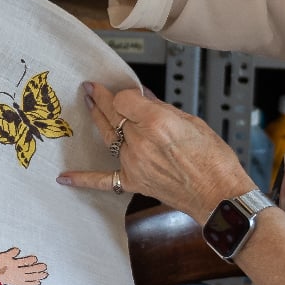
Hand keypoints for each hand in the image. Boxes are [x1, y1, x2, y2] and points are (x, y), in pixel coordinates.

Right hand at [0, 247, 47, 284]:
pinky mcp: (17, 284)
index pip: (24, 262)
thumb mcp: (3, 255)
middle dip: (37, 268)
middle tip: (45, 266)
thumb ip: (11, 252)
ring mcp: (17, 279)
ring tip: (45, 274)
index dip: (30, 260)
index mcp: (13, 264)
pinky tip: (38, 283)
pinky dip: (32, 284)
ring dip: (38, 276)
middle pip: (29, 270)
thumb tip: (18, 249)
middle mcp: (16, 272)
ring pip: (30, 277)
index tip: (35, 258)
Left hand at [56, 82, 256, 222]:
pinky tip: (64, 177)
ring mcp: (134, 163)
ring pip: (108, 138)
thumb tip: (146, 99)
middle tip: (91, 88)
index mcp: (157, 123)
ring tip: (89, 106)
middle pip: (112, 115)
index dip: (125, 95)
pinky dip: (83, 179)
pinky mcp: (134, 182)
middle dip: (101, 99)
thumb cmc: (215, 161)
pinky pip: (103, 180)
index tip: (130, 94)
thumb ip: (164, 110)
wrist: (220, 195)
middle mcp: (141, 142)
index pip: (123, 99)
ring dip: (98, 121)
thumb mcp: (193, 124)